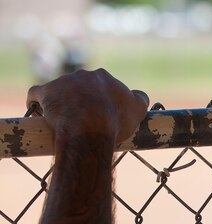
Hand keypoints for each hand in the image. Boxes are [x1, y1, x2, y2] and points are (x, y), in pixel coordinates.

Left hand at [26, 69, 148, 145]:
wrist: (89, 127)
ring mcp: (62, 82)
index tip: (104, 116)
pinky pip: (37, 93)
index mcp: (103, 77)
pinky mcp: (45, 91)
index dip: (104, 102)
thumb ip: (140, 99)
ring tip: (65, 121)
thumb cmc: (115, 120)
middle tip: (86, 120)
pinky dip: (37, 101)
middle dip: (84, 100)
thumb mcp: (138, 110)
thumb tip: (138, 96)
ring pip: (61, 91)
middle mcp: (82, 74)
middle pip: (82, 87)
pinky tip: (38, 110)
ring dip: (63, 102)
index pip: (104, 87)